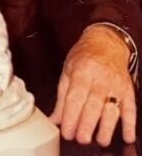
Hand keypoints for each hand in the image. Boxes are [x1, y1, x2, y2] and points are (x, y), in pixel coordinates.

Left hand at [50, 25, 135, 145]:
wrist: (106, 43)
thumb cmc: (84, 58)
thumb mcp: (67, 72)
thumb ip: (62, 98)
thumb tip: (54, 119)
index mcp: (82, 72)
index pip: (75, 98)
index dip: (71, 116)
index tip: (67, 131)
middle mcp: (100, 79)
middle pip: (93, 105)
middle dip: (87, 124)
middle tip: (81, 139)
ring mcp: (116, 85)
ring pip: (112, 108)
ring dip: (107, 127)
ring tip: (101, 140)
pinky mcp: (128, 90)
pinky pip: (130, 108)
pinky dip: (130, 123)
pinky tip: (127, 135)